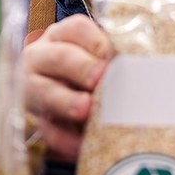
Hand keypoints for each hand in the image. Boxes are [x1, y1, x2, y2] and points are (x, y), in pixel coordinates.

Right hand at [20, 15, 112, 159]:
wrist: (66, 100)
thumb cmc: (91, 74)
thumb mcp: (98, 59)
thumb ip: (113, 57)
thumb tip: (142, 65)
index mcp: (61, 36)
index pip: (76, 29)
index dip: (97, 42)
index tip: (115, 56)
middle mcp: (41, 57)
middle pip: (59, 57)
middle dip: (81, 68)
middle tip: (101, 79)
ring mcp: (32, 88)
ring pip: (43, 91)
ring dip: (66, 101)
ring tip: (86, 109)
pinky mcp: (33, 119)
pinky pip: (45, 128)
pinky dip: (63, 138)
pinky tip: (80, 145)